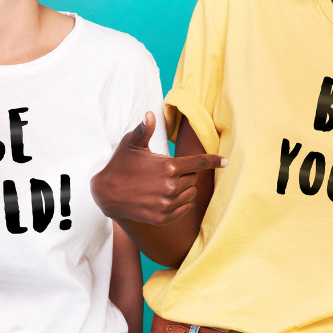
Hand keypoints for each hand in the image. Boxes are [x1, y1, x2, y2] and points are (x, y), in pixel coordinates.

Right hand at [91, 112, 225, 225]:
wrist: (106, 194)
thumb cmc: (120, 164)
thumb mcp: (131, 144)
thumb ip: (144, 129)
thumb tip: (150, 114)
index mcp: (167, 166)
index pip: (198, 163)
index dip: (214, 161)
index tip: (226, 161)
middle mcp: (170, 186)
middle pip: (194, 178)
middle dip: (187, 173)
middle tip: (169, 171)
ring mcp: (167, 204)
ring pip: (190, 194)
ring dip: (184, 188)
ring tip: (167, 184)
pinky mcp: (163, 218)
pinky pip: (184, 209)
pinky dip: (181, 203)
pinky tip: (167, 197)